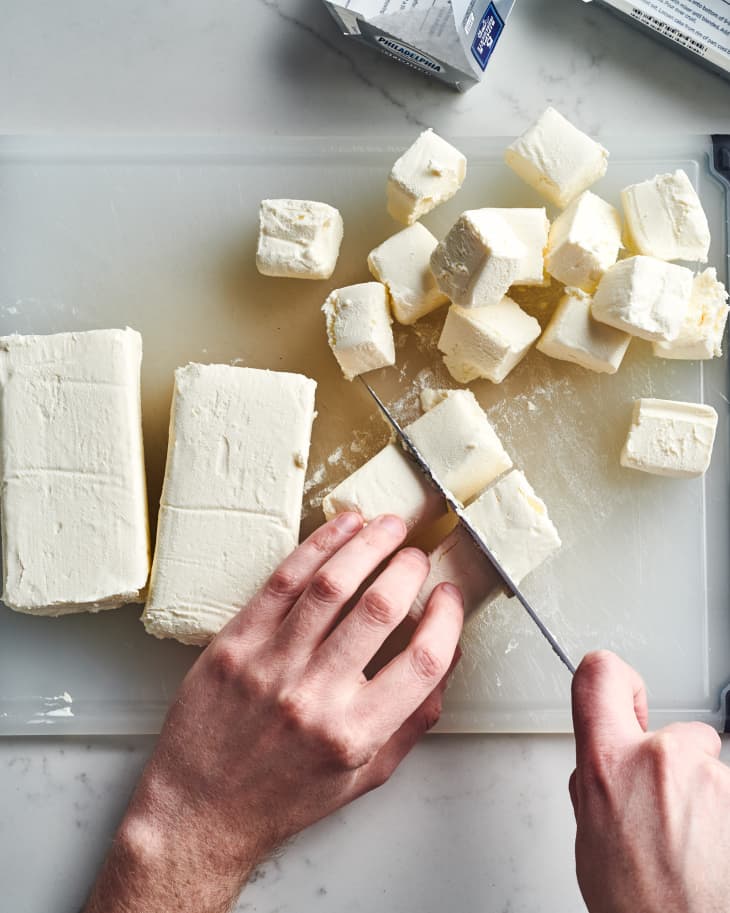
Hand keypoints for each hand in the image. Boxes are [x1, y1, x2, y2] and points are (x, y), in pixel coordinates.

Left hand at [84, 513, 462, 912]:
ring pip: (331, 584)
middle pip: (379, 609)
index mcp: (355, 735)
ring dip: (368, 544)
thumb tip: (447, 657)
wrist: (200, 811)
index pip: (423, 661)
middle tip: (417, 555)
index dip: (446, 619)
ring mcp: (270, 666)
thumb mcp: (365, 776)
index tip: (449, 596)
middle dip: (408, 568)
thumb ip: (414, 720)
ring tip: (388, 525)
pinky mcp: (234, 644)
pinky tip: (341, 527)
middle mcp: (314, 697)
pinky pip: (282, 582)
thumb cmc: (285, 796)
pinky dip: (318, 546)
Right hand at [570, 650, 729, 912]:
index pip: (599, 676)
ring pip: (708, 769)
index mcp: (608, 765)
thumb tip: (601, 767)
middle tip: (665, 815)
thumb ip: (594, 786)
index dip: (614, 679)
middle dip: (671, 765)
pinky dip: (724, 818)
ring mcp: (712, 779)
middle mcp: (661, 760)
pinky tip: (714, 853)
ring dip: (702, 798)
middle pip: (671, 733)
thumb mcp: (590, 840)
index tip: (625, 694)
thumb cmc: (641, 908)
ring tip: (693, 848)